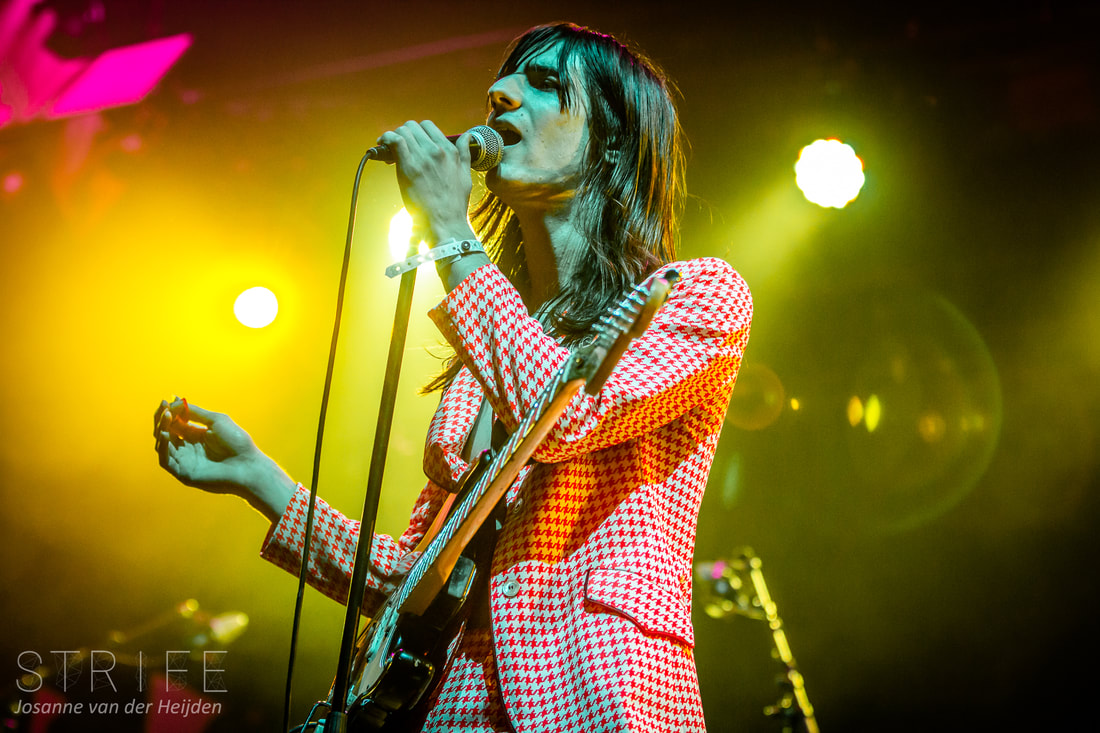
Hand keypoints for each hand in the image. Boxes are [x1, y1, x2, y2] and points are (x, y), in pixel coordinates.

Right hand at [153, 399, 294, 520]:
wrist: (248, 465)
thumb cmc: (237, 442)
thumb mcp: (216, 421)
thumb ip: (195, 412)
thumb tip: (174, 400)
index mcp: (196, 436)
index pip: (174, 423)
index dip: (168, 412)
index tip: (165, 400)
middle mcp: (188, 448)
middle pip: (165, 432)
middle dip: (161, 419)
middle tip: (163, 407)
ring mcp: (184, 461)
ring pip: (163, 445)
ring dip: (161, 430)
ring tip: (166, 416)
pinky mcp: (183, 474)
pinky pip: (165, 461)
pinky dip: (163, 447)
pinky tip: (166, 434)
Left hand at [375, 121, 477, 243]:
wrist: (446, 222)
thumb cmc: (454, 204)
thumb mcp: (466, 174)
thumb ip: (464, 153)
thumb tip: (467, 136)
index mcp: (450, 151)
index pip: (428, 126)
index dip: (416, 132)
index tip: (411, 142)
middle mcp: (436, 150)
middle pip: (413, 126)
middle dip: (404, 133)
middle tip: (398, 147)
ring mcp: (422, 157)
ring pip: (403, 131)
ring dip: (393, 136)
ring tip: (388, 147)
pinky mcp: (409, 166)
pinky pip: (395, 140)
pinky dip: (386, 138)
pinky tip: (382, 144)